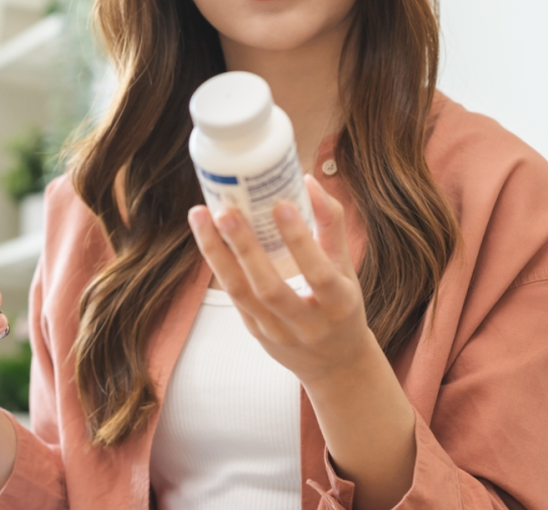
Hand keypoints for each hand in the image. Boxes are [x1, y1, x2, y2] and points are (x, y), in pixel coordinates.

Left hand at [188, 174, 373, 386]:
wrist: (336, 366)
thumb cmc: (342, 307)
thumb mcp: (346, 268)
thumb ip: (331, 225)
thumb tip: (308, 180)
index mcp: (339, 306)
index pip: (318, 274)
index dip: (300, 241)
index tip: (281, 204)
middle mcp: (307, 325)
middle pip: (269, 288)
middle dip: (245, 248)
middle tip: (225, 211)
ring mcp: (277, 333)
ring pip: (241, 294)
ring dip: (217, 254)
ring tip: (201, 217)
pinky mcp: (255, 332)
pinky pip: (233, 296)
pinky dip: (219, 264)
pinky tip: (206, 236)